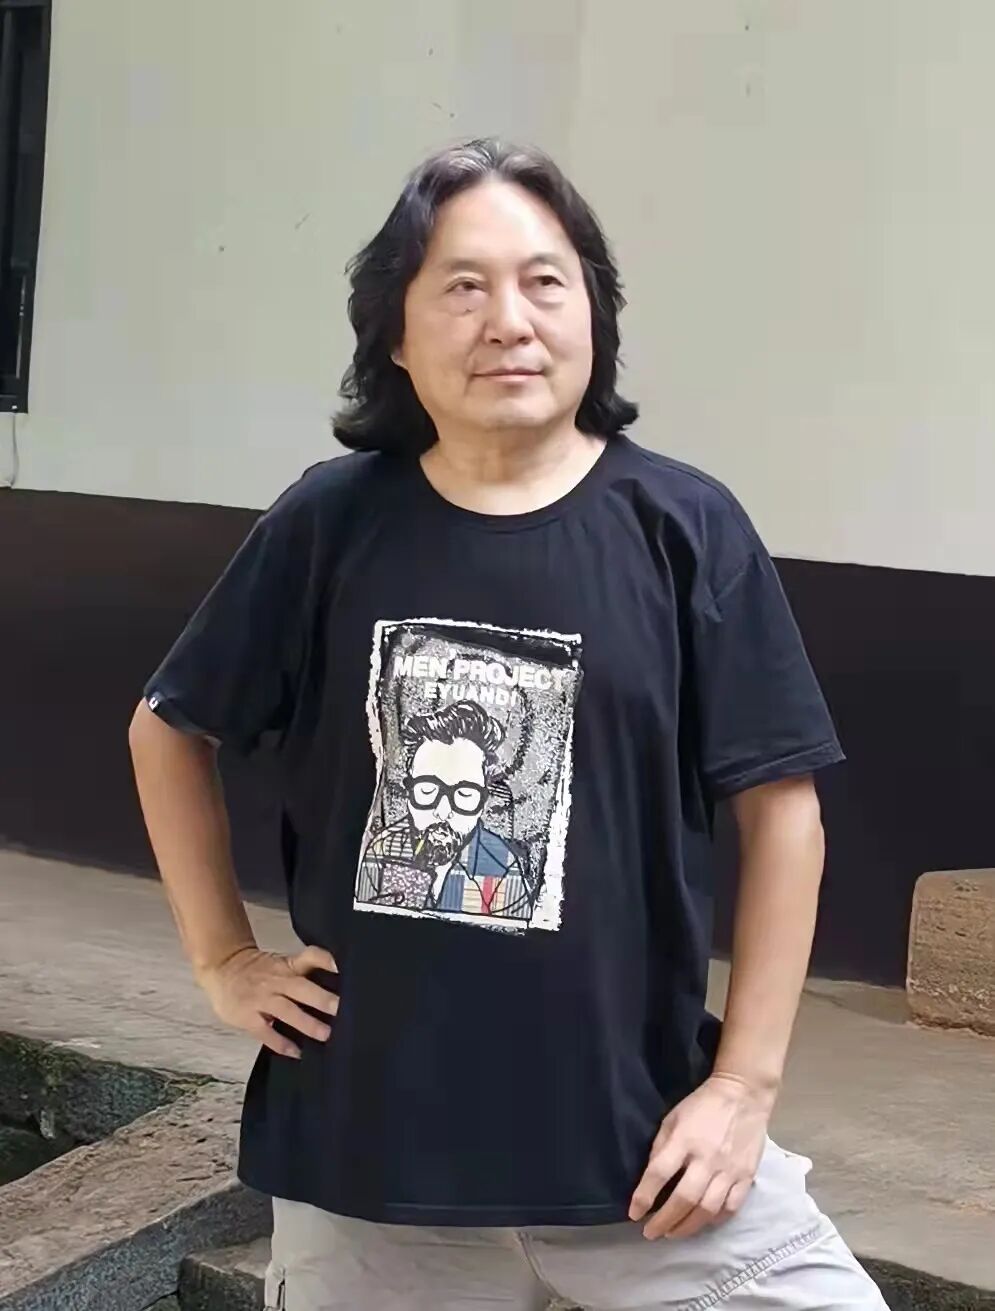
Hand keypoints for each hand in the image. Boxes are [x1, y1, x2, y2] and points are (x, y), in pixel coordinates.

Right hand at [198, 944, 338, 1058]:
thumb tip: (337, 984)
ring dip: (306, 1023)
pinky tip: (296, 1052)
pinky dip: (281, 1043)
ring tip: (325, 1034)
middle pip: (301, 987)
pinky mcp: (247, 1017)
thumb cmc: (259, 969)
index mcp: (287, 966)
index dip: (325, 960)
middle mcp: (277, 980)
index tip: (341, 967)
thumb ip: (304, 971)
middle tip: (340, 1009)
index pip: (309, 956)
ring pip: (287, 1010)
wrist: (222, 968)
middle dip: (321, 998)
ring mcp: (261, 999)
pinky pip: (266, 1032)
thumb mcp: (282, 963)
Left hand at [629, 1073, 771, 1239]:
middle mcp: (707, 1158)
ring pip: (707, 1210)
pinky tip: (702, 1223)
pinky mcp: (747, 1176)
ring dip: (687, 1227)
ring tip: (672, 1233)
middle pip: (684, 1199)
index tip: (634, 1213)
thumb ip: (661, 1146)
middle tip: (650, 1234)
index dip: (644, 1196)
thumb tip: (651, 1177)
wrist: (744, 1094)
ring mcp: (729, 1169)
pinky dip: (714, 1221)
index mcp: (684, 1139)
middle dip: (664, 1221)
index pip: (659, 1173)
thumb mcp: (673, 1117)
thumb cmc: (702, 1105)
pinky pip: (731, 1207)